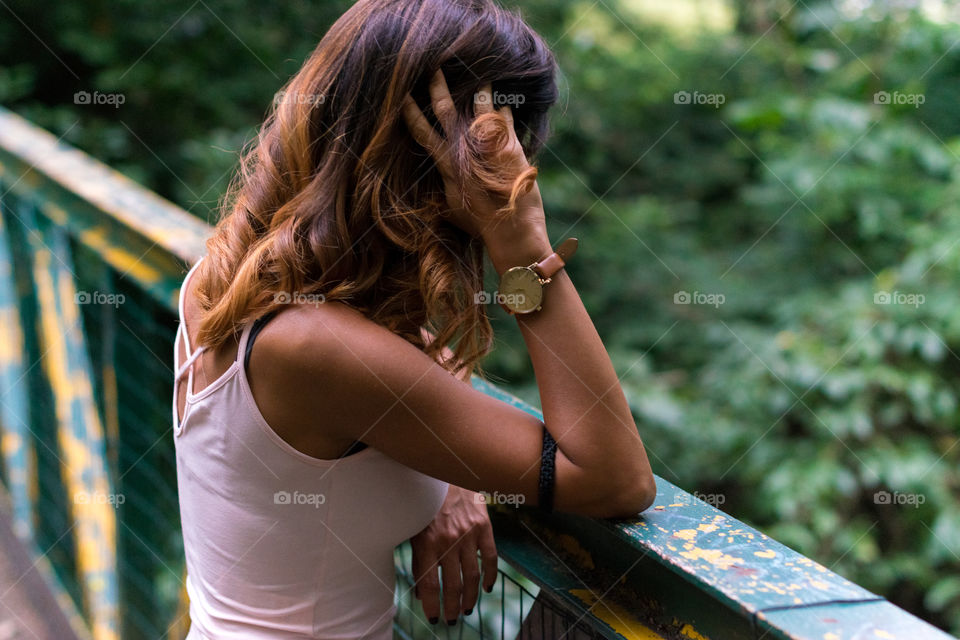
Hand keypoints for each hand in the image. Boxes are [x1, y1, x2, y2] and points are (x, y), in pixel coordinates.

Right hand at [401, 69, 546, 241]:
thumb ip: (445, 195)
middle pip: (446, 111)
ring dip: (480, 89)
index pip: (422, 133)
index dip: (411, 113)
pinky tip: (505, 102)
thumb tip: (437, 196)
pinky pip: (504, 120)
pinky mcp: (510, 148)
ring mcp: (488, 148)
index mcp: (447, 166)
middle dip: (438, 87)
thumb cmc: (481, 227)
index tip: (402, 96)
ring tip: (481, 73)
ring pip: (480, 108)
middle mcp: (464, 152)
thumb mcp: (454, 212)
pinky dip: (504, 110)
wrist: (512, 231)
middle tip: (434, 67)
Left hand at [409, 484, 497, 624]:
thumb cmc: (425, 503)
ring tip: (467, 609)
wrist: (445, 471)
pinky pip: (490, 559)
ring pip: (472, 577)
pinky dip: (490, 576)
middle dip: (451, 607)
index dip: (432, 606)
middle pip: (452, 585)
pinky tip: (487, 588)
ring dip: (470, 598)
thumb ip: (417, 559)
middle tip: (451, 620)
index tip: (434, 618)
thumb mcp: (414, 529)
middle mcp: (448, 542)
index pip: (430, 585)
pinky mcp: (484, 528)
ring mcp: (468, 535)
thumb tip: (421, 592)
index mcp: (426, 543)